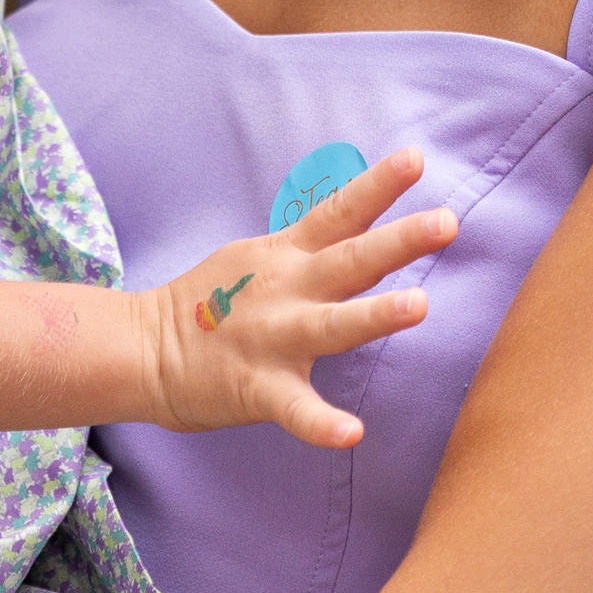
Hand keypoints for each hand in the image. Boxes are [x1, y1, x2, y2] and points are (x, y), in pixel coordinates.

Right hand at [138, 151, 456, 446]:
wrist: (146, 350)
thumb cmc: (216, 302)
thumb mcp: (263, 257)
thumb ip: (314, 242)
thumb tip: (365, 217)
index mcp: (287, 255)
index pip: (339, 211)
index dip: (378, 184)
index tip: (417, 159)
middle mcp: (286, 289)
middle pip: (349, 259)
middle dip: (398, 241)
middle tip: (447, 222)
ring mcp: (271, 338)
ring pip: (331, 325)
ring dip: (374, 315)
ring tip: (420, 307)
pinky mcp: (256, 387)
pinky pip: (294, 409)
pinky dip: (320, 422)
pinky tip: (351, 433)